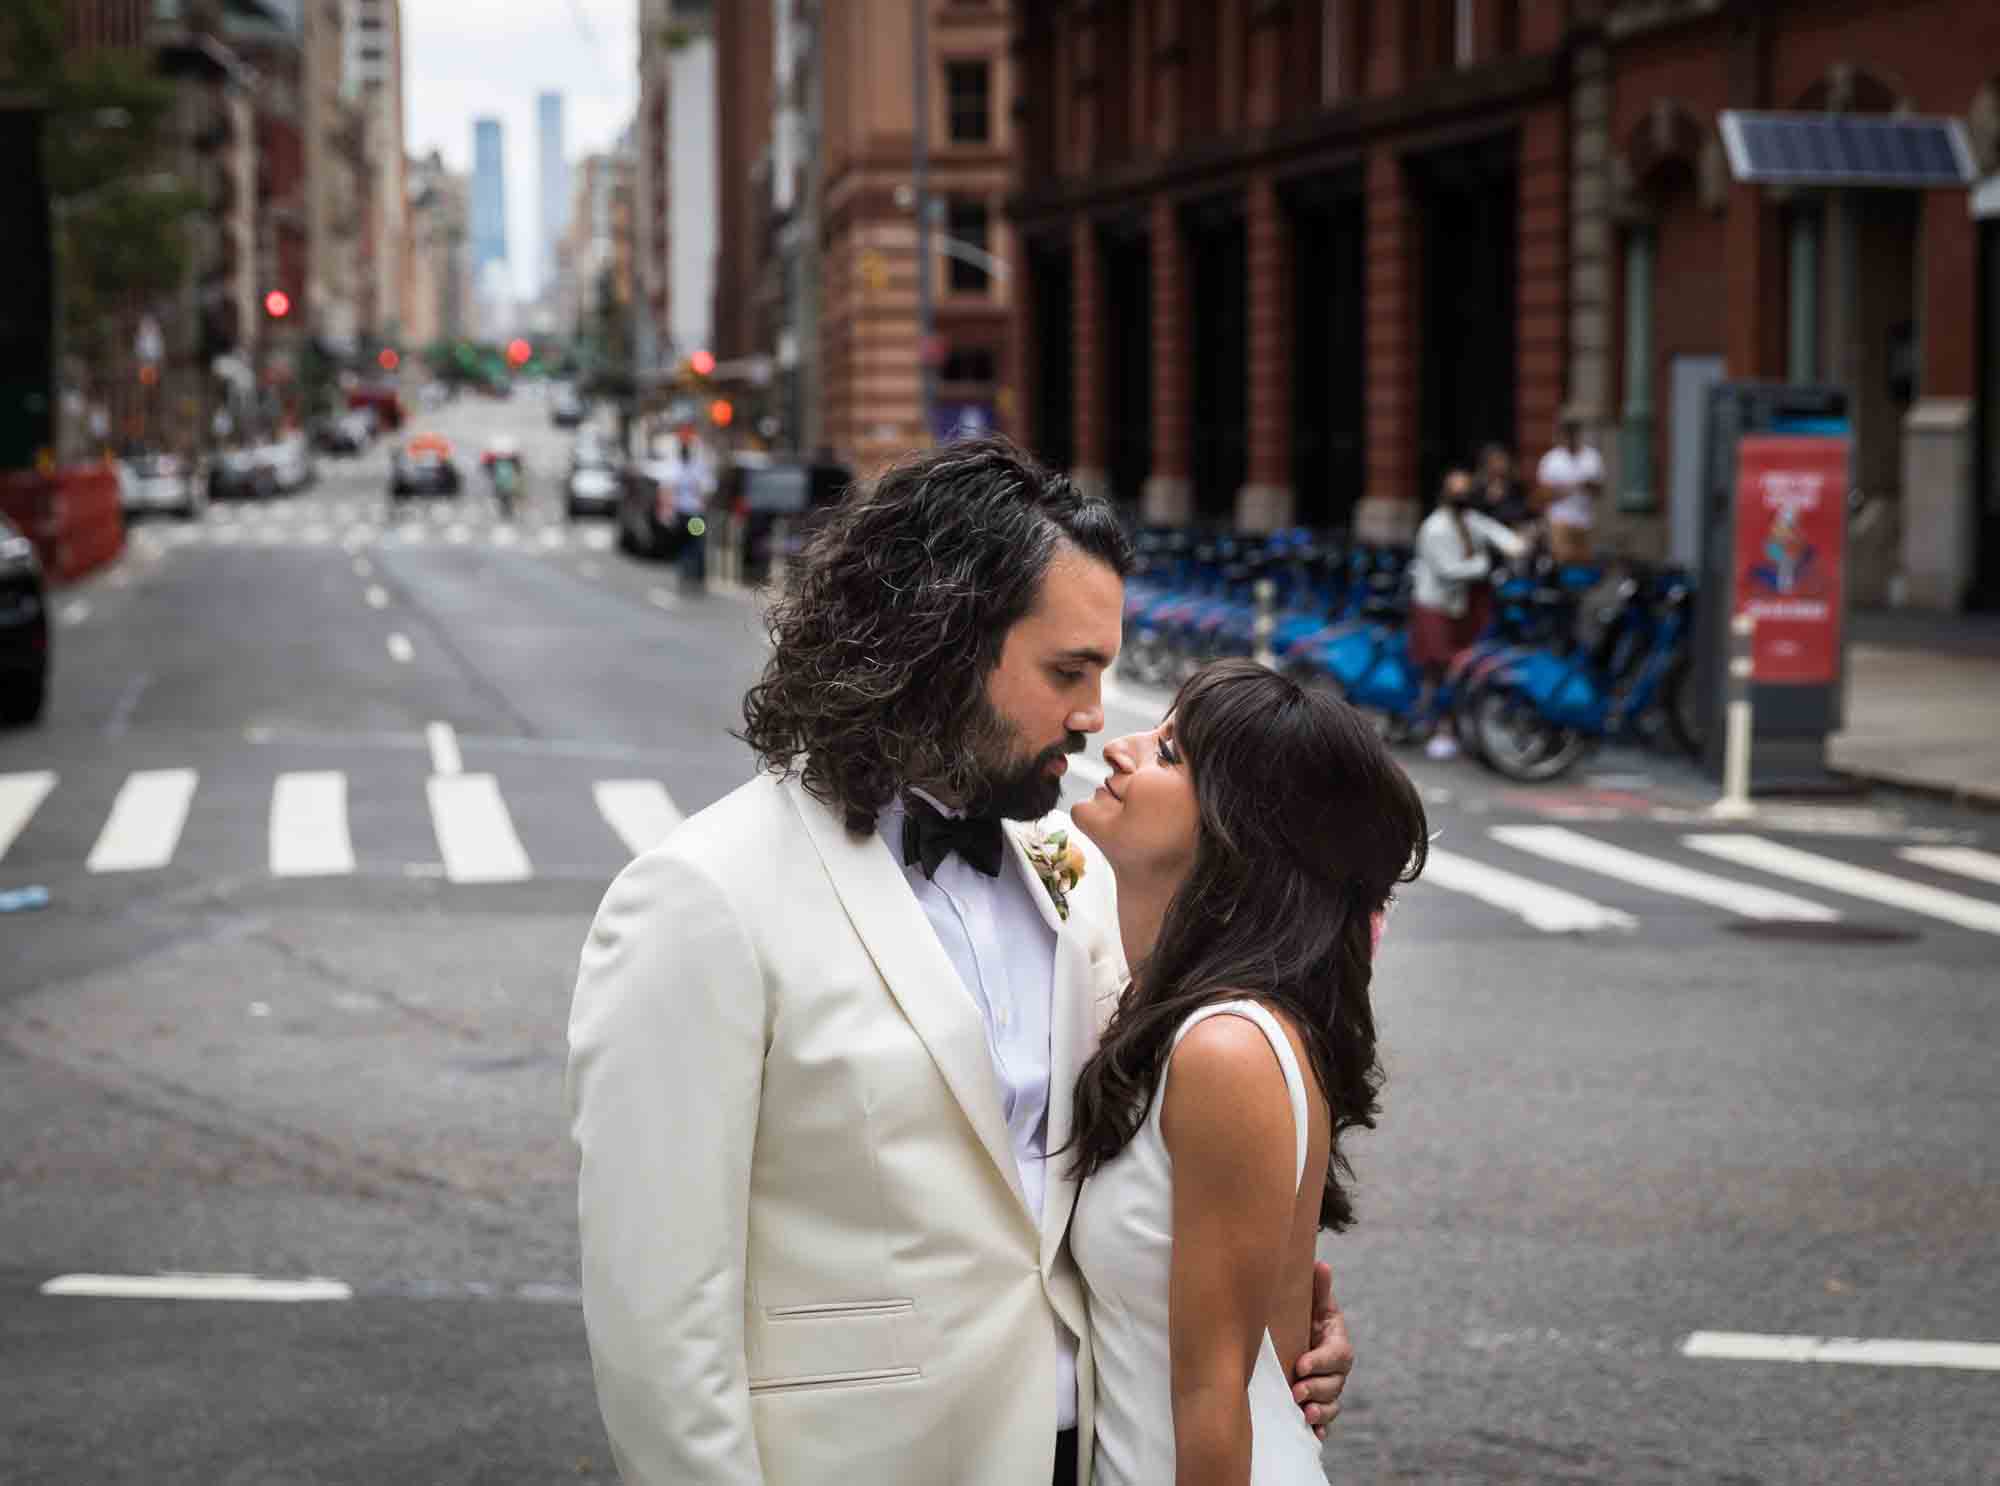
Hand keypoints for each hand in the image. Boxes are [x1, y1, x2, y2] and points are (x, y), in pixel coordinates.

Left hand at [1291, 1261, 1353, 1438]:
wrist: (1301, 1340)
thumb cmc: (1306, 1319)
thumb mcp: (1313, 1305)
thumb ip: (1318, 1289)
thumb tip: (1320, 1263)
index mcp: (1338, 1344)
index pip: (1337, 1355)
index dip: (1321, 1361)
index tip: (1301, 1364)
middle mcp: (1338, 1370)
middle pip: (1335, 1384)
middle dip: (1316, 1388)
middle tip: (1296, 1391)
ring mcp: (1331, 1390)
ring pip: (1332, 1405)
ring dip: (1319, 1411)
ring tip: (1303, 1412)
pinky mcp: (1321, 1405)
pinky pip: (1326, 1421)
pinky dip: (1320, 1428)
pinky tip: (1313, 1434)